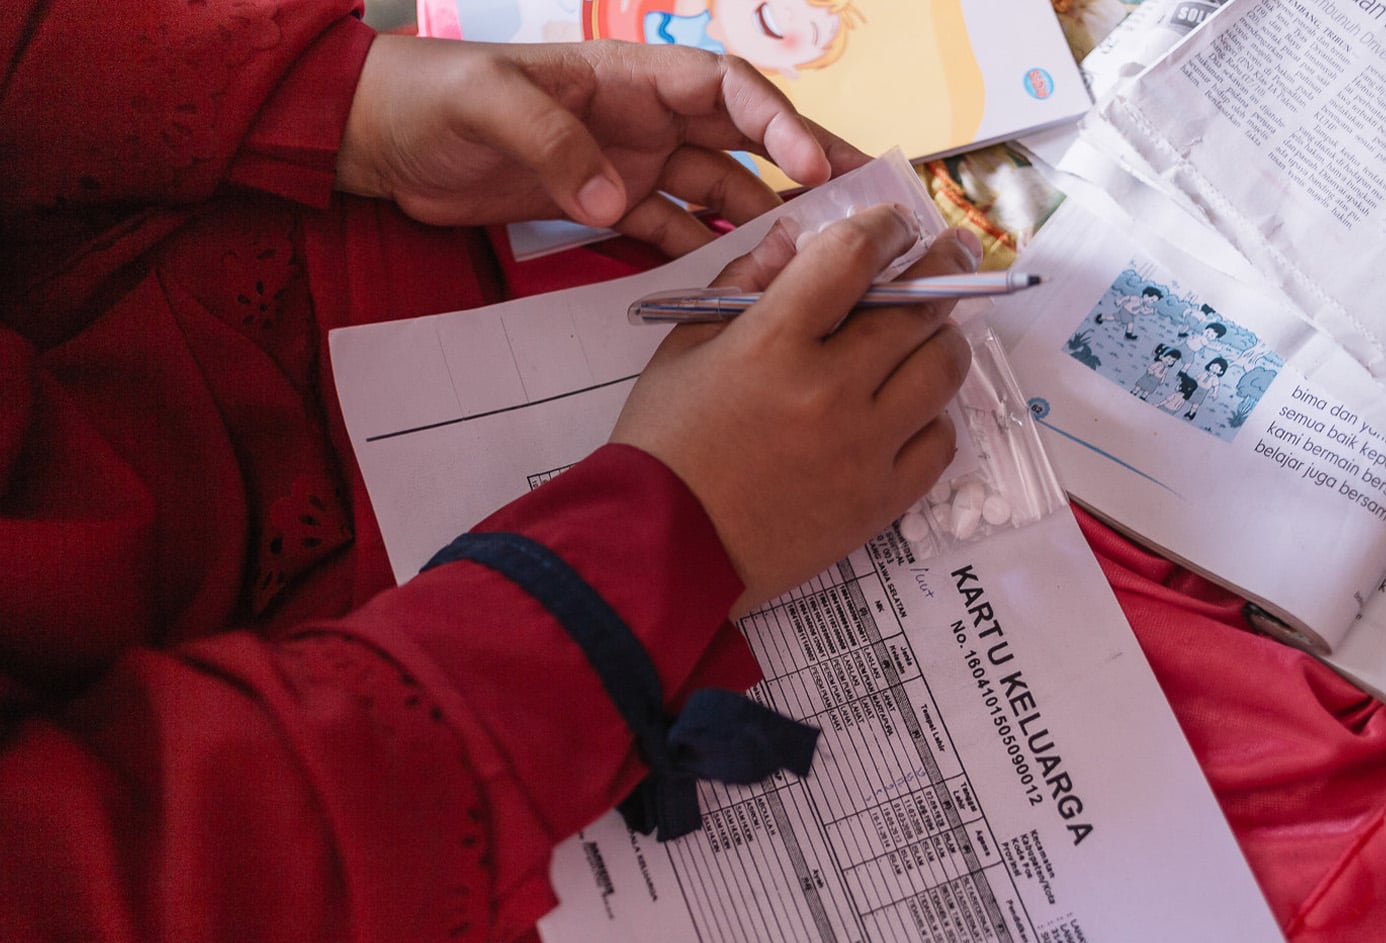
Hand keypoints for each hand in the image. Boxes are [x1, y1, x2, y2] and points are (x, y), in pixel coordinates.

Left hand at [336, 35, 867, 255]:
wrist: (384, 137)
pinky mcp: (607, 207)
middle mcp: (645, 117)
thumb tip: (612, 198)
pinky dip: (705, 256)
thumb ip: (554, 145)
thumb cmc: (431, 95)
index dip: (775, 123)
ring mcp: (631, 163)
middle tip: (860, 209)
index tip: (808, 165)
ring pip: (719, 192)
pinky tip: (738, 285)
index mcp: (629, 74)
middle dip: (802, 172)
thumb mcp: (489, 105)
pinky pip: (673, 231)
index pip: (726, 89)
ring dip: (762, 224)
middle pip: (745, 142)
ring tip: (808, 263)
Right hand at [610, 206, 979, 616]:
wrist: (661, 548)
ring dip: (942, 338)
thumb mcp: (684, 348)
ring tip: (929, 333)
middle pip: (919, 307)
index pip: (855, 256)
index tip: (897, 224)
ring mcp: (864, 448)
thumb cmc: (665, 445)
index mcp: (773, 342)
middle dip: (944, 266)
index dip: (887, 226)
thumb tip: (797, 239)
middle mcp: (830, 389)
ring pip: (943, 368)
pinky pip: (940, 440)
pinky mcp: (881, 500)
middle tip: (953, 253)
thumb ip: (743, 284)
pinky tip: (910, 407)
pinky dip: (933, 415)